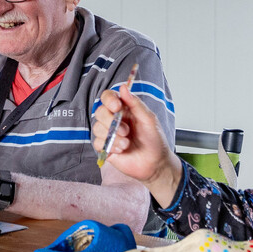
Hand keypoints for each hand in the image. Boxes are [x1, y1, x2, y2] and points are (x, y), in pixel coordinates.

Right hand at [91, 85, 182, 205]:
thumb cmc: (154, 140)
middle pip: (99, 111)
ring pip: (97, 127)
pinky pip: (97, 142)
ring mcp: (108, 134)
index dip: (109, 100)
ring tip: (127, 143)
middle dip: (111, 121)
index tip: (117, 107)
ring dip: (113, 136)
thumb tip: (123, 87)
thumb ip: (135, 103)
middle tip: (126, 131)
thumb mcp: (149, 119)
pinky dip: (110, 146)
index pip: (108, 97)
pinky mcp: (105, 147)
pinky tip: (121, 150)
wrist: (155, 164)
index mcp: (124, 109)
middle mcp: (114, 120)